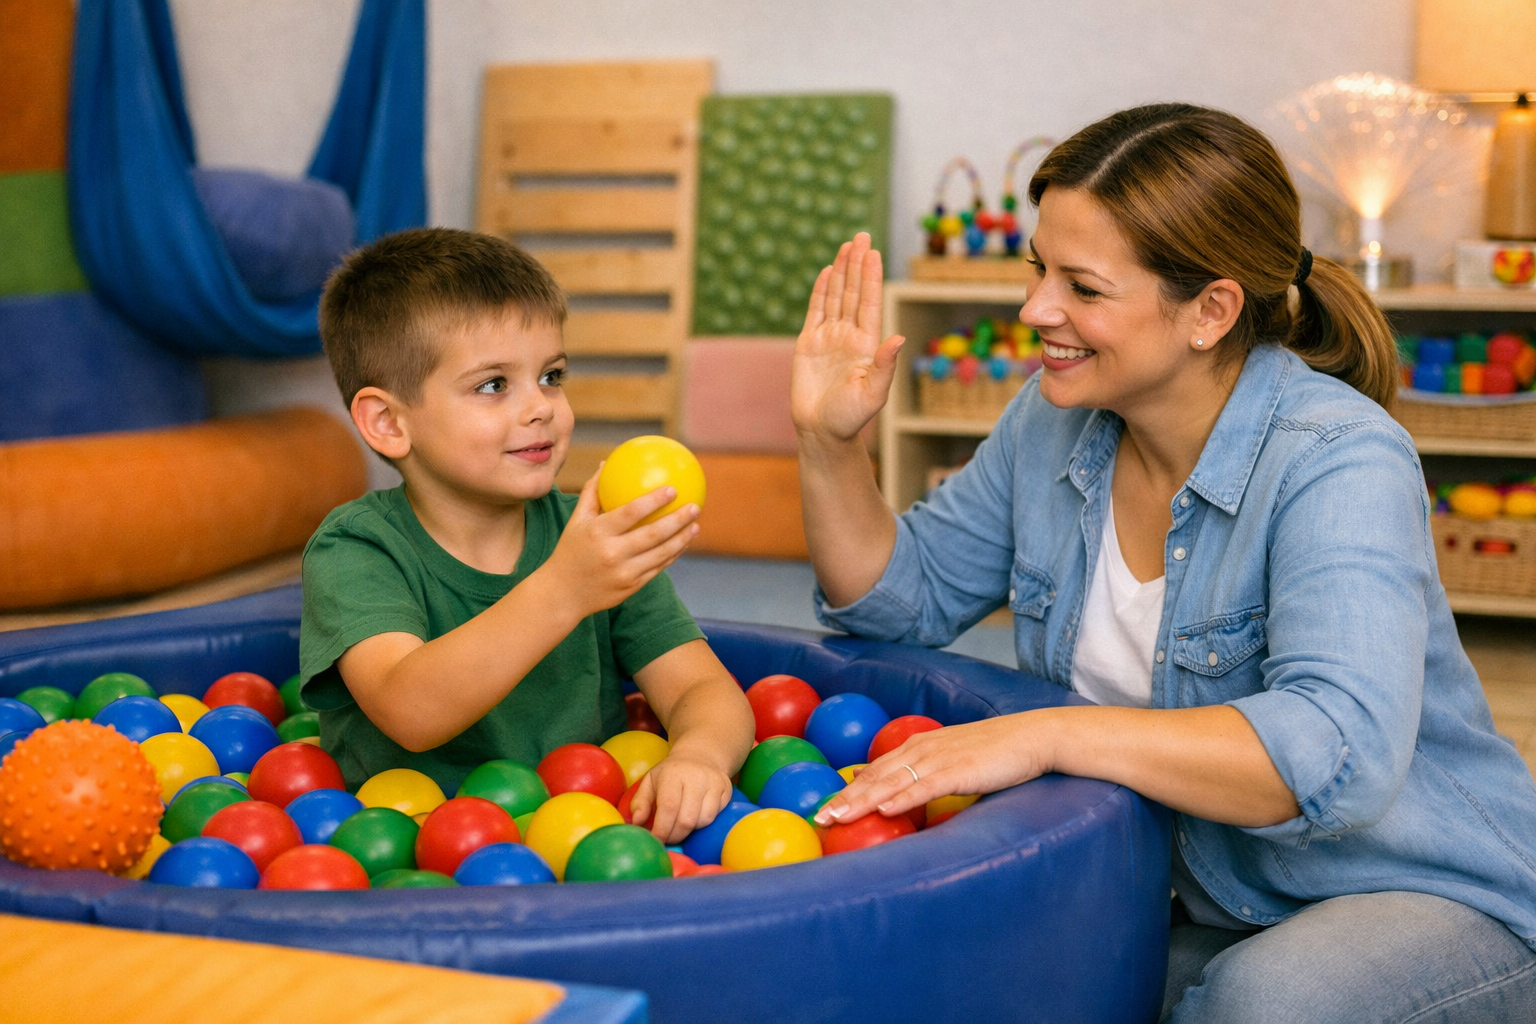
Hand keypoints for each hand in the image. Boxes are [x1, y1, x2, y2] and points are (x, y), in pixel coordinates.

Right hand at [540, 466, 699, 619]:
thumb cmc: (571, 550)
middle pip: (653, 534)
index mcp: (598, 532)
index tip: (673, 489)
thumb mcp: (577, 520)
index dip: (654, 500)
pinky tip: (683, 543)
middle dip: (678, 519)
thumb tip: (606, 463)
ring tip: (696, 525)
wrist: (563, 593)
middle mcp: (612, 553)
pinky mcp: (632, 586)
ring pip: (661, 554)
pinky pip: (658, 568)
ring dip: (682, 539)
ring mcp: (624, 572)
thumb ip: (592, 491)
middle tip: (695, 506)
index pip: (631, 513)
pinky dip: (672, 555)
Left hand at [628, 753, 733, 845]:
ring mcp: (714, 782)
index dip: (662, 829)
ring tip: (680, 826)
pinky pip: (716, 816)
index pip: (669, 807)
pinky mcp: (727, 789)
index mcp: (673, 774)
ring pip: (703, 820)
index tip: (655, 840)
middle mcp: (695, 777)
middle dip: (675, 835)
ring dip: (690, 831)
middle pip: (687, 819)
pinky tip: (695, 818)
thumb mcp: (650, 781)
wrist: (701, 754)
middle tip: (667, 838)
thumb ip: (640, 802)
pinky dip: (703, 823)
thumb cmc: (671, 773)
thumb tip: (636, 822)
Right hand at [791, 232, 905, 442]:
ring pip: (836, 296)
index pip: (870, 302)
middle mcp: (849, 336)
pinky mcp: (808, 344)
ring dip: (842, 270)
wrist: (821, 431)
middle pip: (853, 292)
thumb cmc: (850, 418)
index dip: (871, 277)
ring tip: (847, 245)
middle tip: (862, 235)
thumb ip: (885, 366)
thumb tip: (898, 338)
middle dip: (858, 264)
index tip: (873, 252)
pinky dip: (821, 291)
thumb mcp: (873, 394)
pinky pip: (816, 311)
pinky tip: (828, 271)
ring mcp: (828, 338)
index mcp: (867, 344)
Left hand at [812, 712, 1055, 825]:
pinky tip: (885, 810)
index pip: (874, 771)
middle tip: (819, 819)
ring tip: (838, 817)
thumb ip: (922, 771)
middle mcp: (921, 750)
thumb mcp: (950, 759)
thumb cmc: (994, 752)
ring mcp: (939, 760)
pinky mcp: (959, 771)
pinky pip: (926, 787)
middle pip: (875, 778)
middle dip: (844, 799)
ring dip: (862, 801)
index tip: (824, 808)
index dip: (848, 791)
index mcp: (917, 747)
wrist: (1031, 736)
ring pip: (892, 783)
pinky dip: (904, 798)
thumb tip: (896, 791)